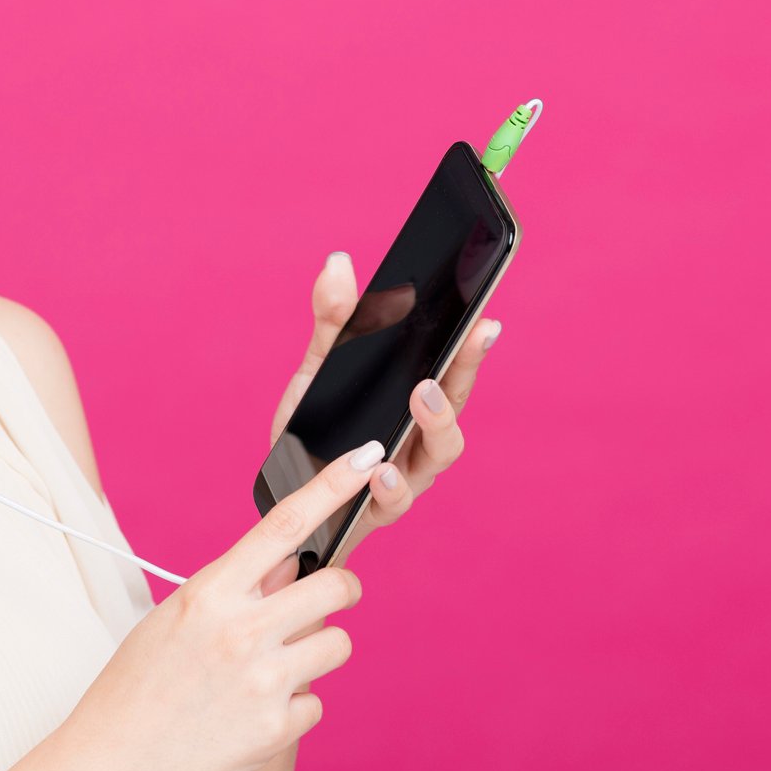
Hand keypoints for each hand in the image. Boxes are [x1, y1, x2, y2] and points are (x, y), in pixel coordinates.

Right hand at [52, 445, 380, 770]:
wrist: (116, 761)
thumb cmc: (137, 685)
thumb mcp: (175, 618)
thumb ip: (235, 588)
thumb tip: (288, 564)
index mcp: (210, 592)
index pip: (283, 525)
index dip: (332, 487)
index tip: (365, 460)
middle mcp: (241, 631)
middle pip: (336, 587)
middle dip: (342, 588)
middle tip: (328, 597)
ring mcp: (263, 681)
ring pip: (338, 645)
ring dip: (317, 649)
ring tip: (273, 666)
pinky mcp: (277, 727)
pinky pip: (317, 701)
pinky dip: (295, 704)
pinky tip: (255, 710)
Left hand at [267, 251, 501, 561]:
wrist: (285, 490)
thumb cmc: (315, 426)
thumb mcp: (319, 366)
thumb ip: (334, 319)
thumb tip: (338, 262)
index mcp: (414, 399)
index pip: (452, 368)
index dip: (472, 345)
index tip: (485, 318)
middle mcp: (421, 436)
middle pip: (457, 402)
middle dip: (466, 370)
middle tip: (467, 341)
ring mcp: (406, 472)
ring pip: (440, 453)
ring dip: (438, 423)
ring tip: (421, 396)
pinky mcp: (377, 508)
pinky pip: (395, 500)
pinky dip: (392, 485)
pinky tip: (381, 469)